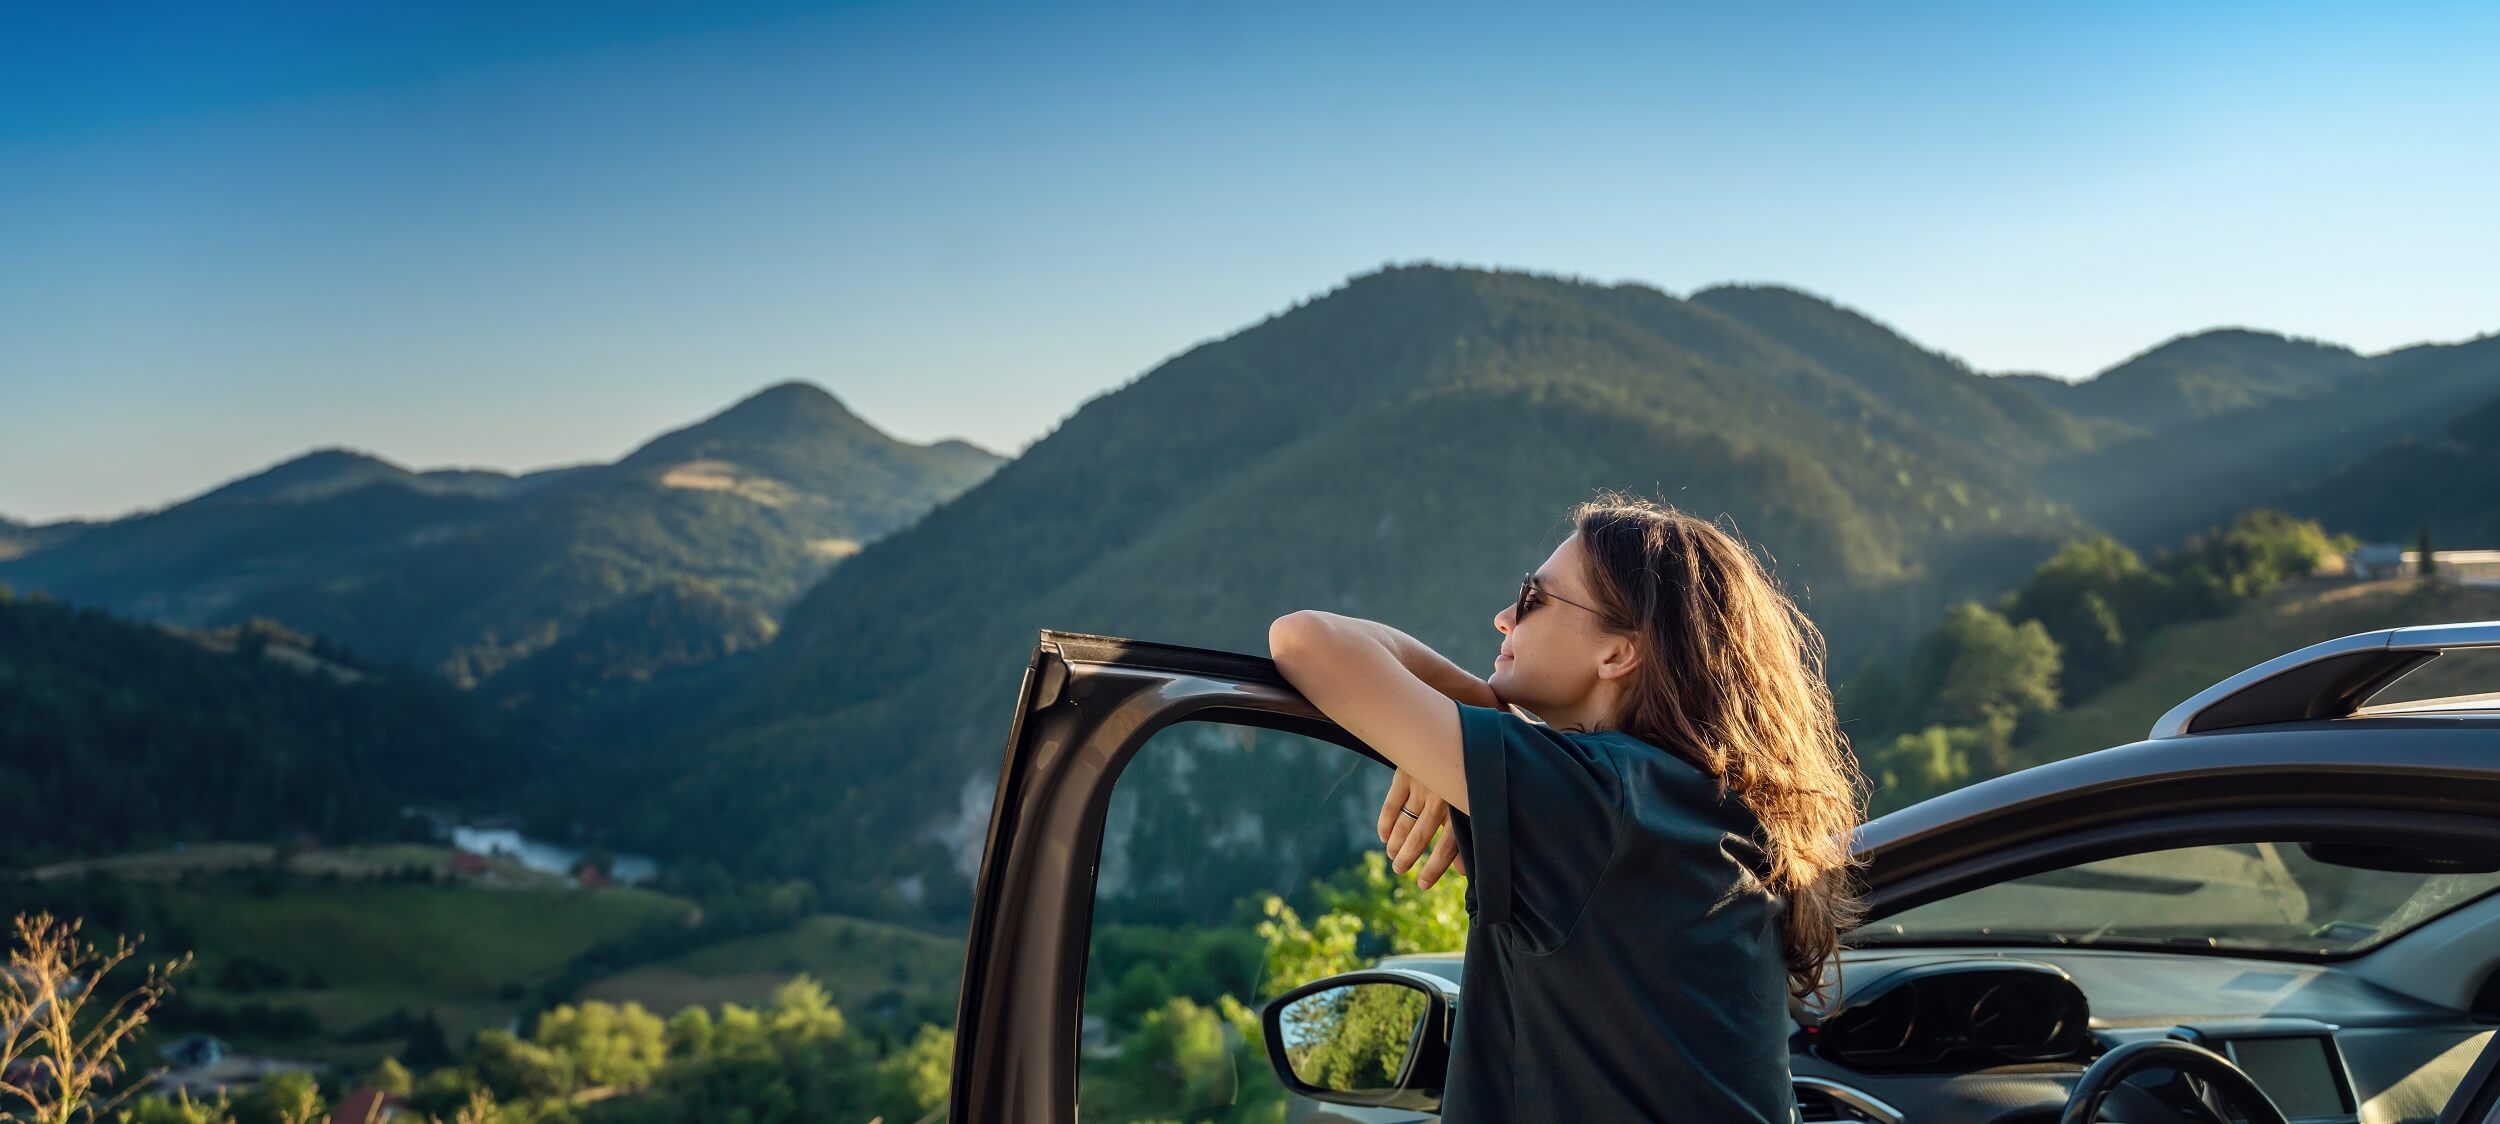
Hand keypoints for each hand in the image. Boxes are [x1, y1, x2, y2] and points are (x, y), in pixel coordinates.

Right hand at [1377, 767, 1466, 888]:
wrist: (1449, 735)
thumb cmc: (1467, 776)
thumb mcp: (1472, 804)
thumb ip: (1469, 836)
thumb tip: (1463, 871)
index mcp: (1462, 807)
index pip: (1447, 847)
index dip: (1433, 868)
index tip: (1422, 884)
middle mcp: (1441, 798)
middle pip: (1420, 837)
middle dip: (1408, 857)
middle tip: (1400, 870)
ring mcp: (1422, 785)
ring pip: (1405, 822)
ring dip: (1396, 843)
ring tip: (1392, 856)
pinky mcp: (1405, 774)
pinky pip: (1392, 804)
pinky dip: (1386, 822)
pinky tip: (1384, 836)